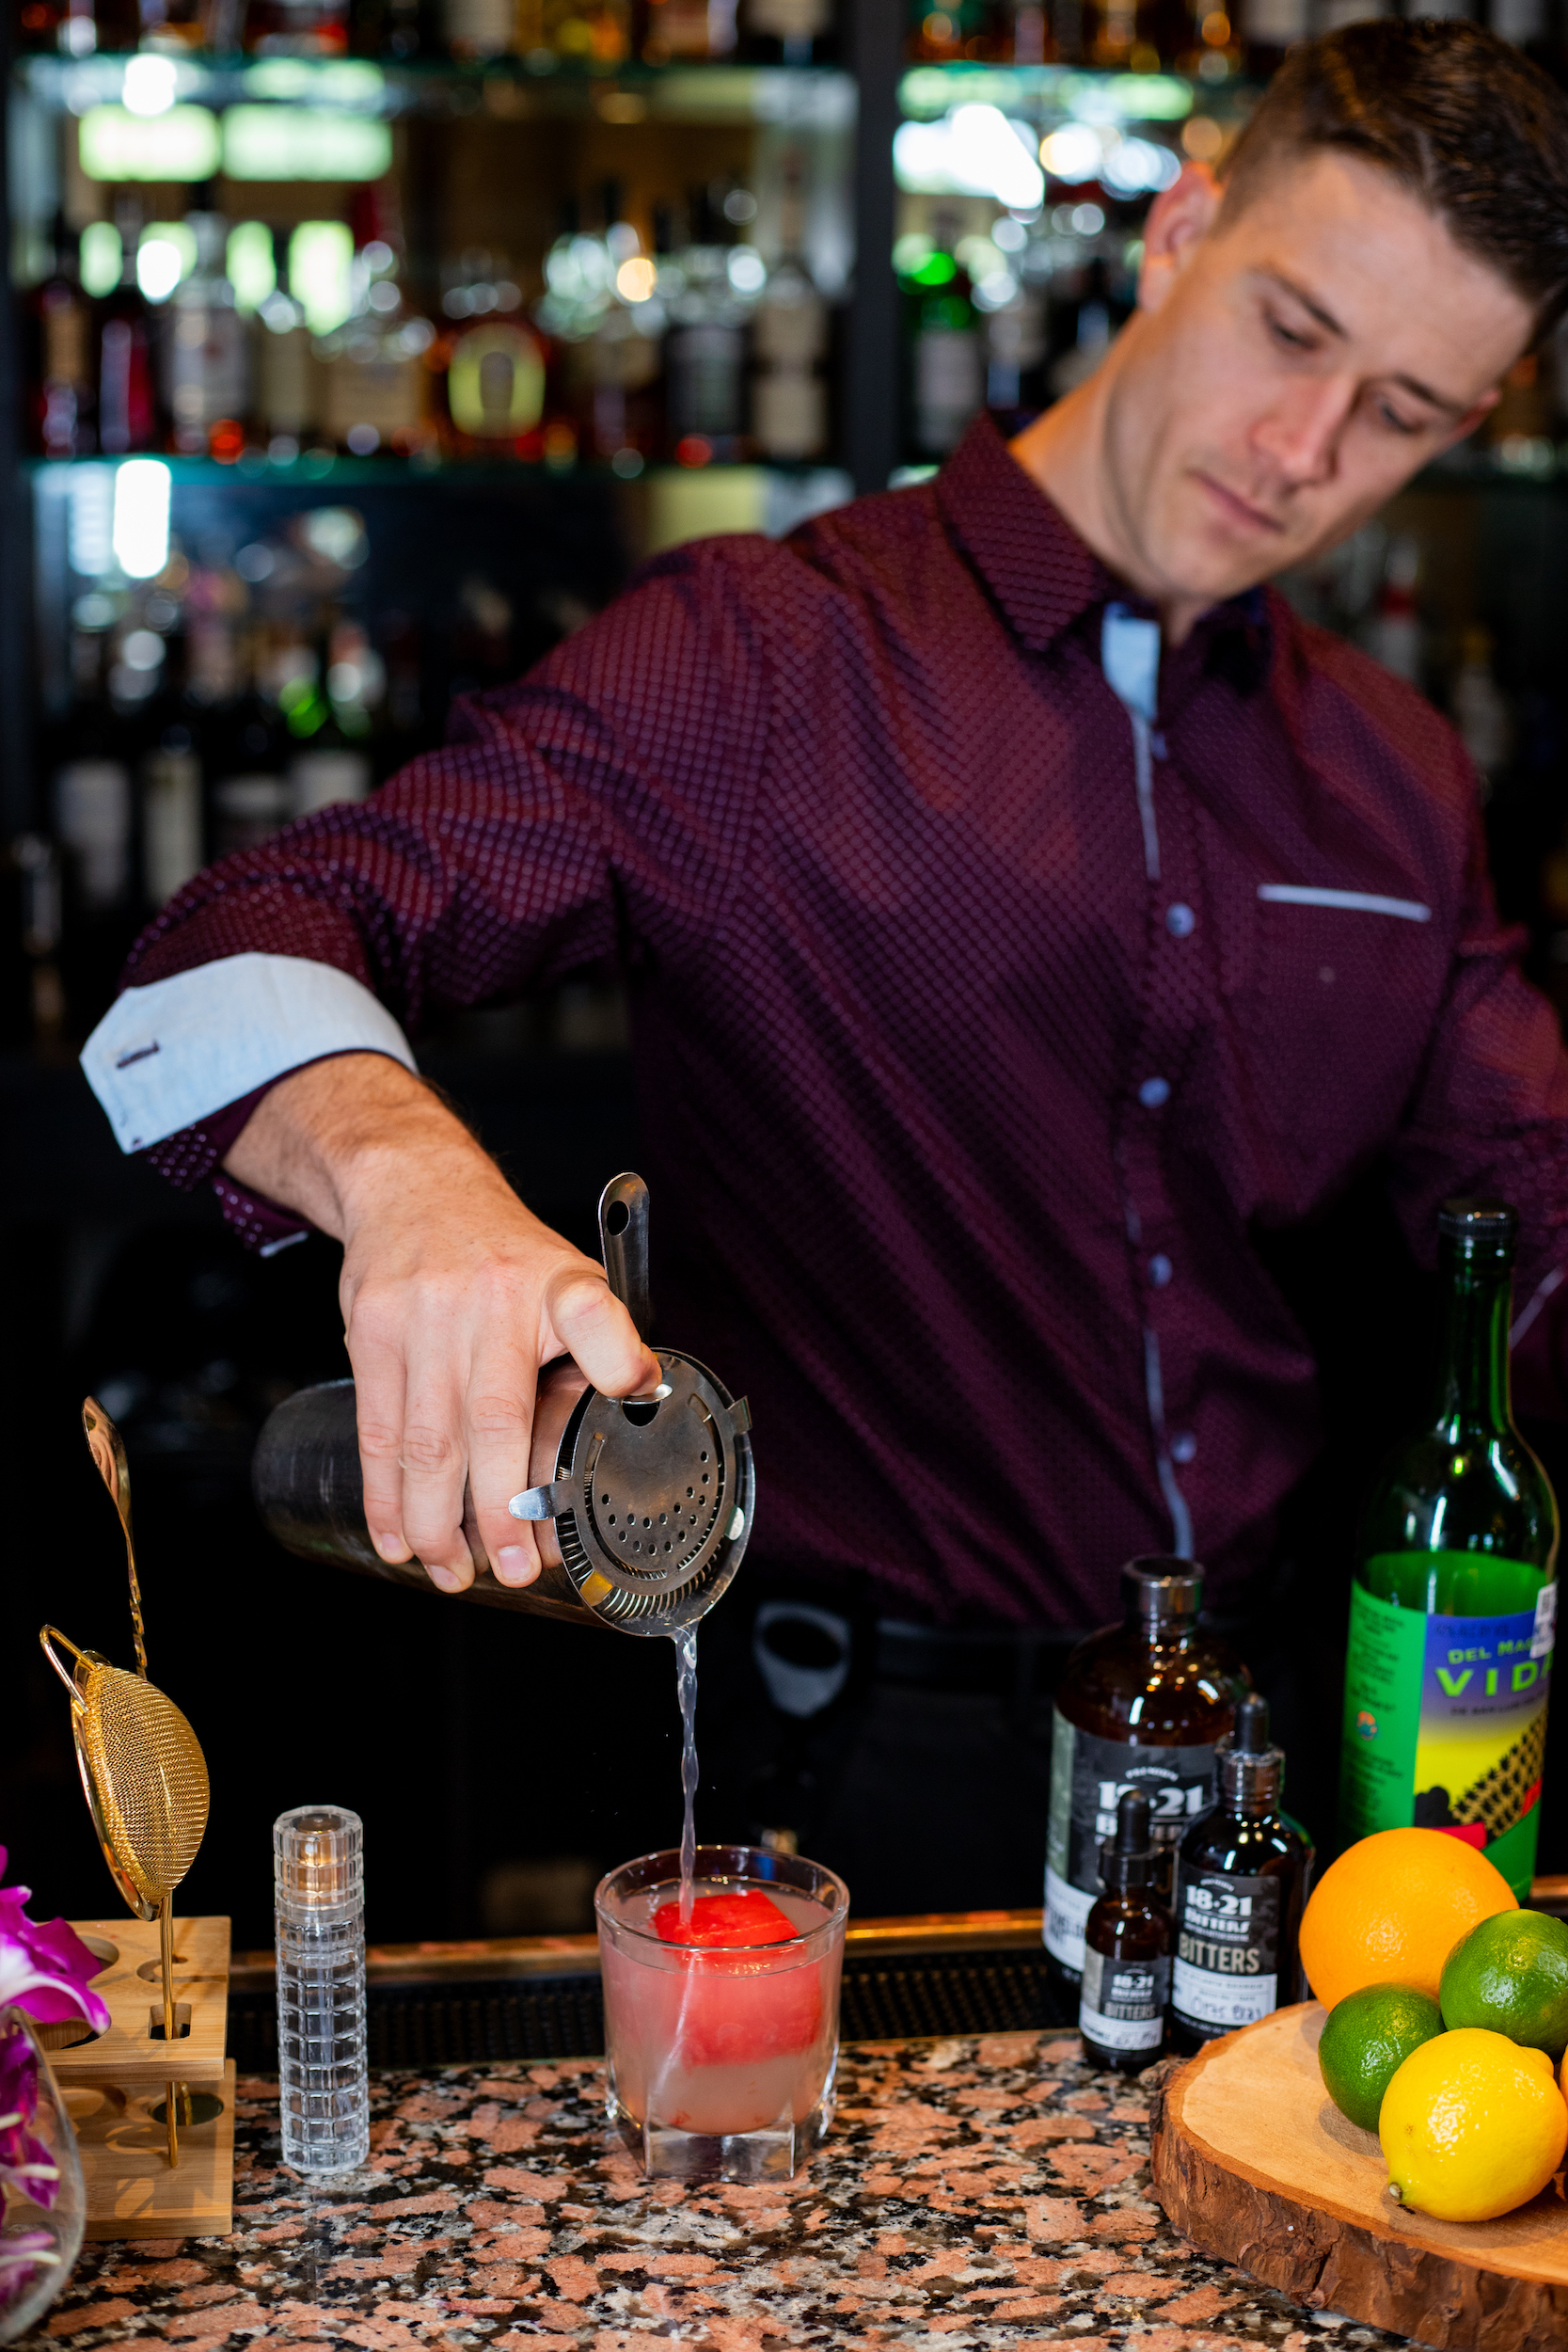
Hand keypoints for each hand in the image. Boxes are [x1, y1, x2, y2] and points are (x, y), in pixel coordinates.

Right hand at [224, 1053, 659, 1589]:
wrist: (412, 1186)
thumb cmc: (501, 1252)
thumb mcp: (570, 1275)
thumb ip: (605, 1340)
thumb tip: (647, 1401)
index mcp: (553, 1284)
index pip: (592, 1314)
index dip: (615, 1355)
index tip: (635, 1395)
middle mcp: (487, 1301)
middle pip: (492, 1421)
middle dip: (501, 1511)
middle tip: (515, 1571)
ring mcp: (421, 1317)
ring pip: (425, 1442)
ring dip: (436, 1523)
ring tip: (453, 1573)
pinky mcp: (368, 1332)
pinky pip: (376, 1433)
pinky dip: (385, 1497)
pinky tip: (398, 1539)